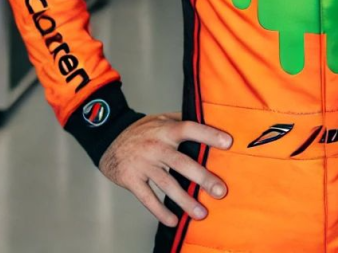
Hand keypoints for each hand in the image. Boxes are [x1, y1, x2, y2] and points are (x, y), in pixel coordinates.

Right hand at [98, 111, 232, 226]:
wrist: (108, 138)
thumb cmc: (142, 130)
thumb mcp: (161, 118)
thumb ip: (182, 120)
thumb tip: (209, 117)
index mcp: (166, 130)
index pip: (190, 129)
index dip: (209, 135)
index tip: (228, 142)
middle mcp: (156, 147)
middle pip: (182, 163)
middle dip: (202, 178)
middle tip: (220, 191)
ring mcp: (144, 164)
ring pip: (167, 184)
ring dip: (185, 201)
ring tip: (202, 213)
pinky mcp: (131, 180)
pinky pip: (148, 198)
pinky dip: (160, 211)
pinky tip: (174, 220)